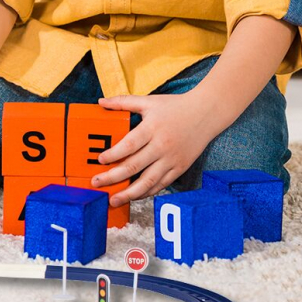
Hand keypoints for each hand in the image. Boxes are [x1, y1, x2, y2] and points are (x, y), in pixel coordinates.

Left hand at [89, 91, 217, 206]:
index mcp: (152, 128)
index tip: (100, 161)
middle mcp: (162, 146)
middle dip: (113, 177)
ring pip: (148, 181)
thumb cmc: (174, 106)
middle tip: (96, 183)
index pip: (129, 145)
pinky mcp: (180, 168)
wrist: (206, 114)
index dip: (113, 154)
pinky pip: (162, 184)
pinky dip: (147, 192)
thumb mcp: (148, 101)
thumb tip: (100, 102)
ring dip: (129, 193)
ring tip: (113, 200)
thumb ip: (123, 102)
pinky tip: (134, 196)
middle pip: (135, 166)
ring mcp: (172, 160)